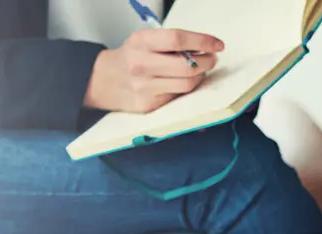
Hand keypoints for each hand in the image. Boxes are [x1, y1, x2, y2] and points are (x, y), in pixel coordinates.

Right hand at [84, 29, 223, 112]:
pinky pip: (180, 98)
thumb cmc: (131, 58)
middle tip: (212, 59)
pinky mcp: (150, 105)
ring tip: (200, 70)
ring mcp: (145, 87)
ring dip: (200, 77)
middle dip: (207, 62)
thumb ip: (170, 43)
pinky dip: (189, 89)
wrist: (104, 80)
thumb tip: (204, 48)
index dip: (202, 41)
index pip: (177, 39)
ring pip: (187, 85)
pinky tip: (187, 82)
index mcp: (141, 42)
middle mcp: (141, 64)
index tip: (217, 44)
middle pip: (187, 66)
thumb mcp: (144, 41)